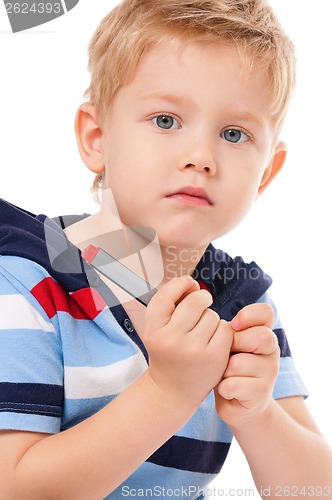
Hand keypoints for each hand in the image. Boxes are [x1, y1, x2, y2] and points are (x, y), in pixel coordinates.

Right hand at [142, 276, 232, 407]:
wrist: (173, 390)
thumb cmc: (167, 351)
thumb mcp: (158, 328)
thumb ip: (170, 303)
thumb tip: (192, 283)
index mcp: (153, 330)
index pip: (166, 296)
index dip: (179, 284)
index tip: (188, 284)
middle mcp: (171, 340)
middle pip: (195, 301)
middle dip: (201, 299)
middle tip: (200, 307)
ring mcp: (194, 350)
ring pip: (212, 315)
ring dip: (210, 319)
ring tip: (201, 333)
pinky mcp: (214, 358)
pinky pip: (225, 329)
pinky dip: (222, 331)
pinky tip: (213, 341)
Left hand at [215, 303, 279, 427]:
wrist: (236, 403)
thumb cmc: (227, 366)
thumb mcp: (229, 344)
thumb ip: (230, 331)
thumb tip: (228, 326)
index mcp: (263, 332)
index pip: (266, 312)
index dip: (249, 315)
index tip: (234, 325)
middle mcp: (272, 350)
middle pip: (261, 336)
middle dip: (234, 344)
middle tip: (225, 355)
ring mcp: (270, 373)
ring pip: (239, 363)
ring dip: (223, 370)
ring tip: (223, 374)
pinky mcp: (261, 394)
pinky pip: (233, 384)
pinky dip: (223, 388)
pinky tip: (225, 389)